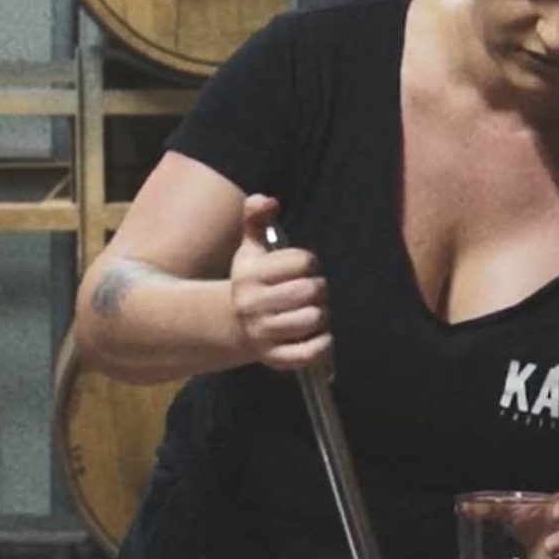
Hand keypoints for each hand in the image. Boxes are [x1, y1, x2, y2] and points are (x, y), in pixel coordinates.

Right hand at [230, 195, 331, 371]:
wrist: (234, 325)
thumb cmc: (253, 281)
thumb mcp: (251, 249)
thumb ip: (256, 218)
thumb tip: (267, 199)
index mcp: (250, 275)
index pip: (303, 262)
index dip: (308, 263)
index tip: (300, 268)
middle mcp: (253, 305)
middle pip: (311, 290)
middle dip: (319, 289)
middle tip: (312, 292)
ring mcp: (263, 333)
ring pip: (313, 319)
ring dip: (322, 315)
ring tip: (312, 312)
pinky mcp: (275, 358)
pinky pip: (310, 352)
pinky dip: (323, 343)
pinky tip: (320, 335)